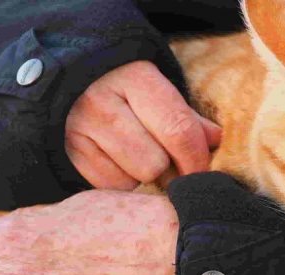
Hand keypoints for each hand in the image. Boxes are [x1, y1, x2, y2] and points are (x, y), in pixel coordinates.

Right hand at [66, 60, 221, 189]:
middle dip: (166, 168)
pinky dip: (118, 180)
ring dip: (141, 175)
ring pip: (131, 179)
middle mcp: (102, 101)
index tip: (202, 172)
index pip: (178, 130)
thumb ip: (185, 116)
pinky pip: (107, 186)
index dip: (196, 159)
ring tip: (135, 155)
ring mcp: (80, 128)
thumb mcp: (155, 88)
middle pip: (154, 163)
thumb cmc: (124, 86)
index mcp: (135, 78)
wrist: (68, 78)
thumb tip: (216, 141)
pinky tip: (115, 160)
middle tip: (165, 160)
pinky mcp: (67, 152)